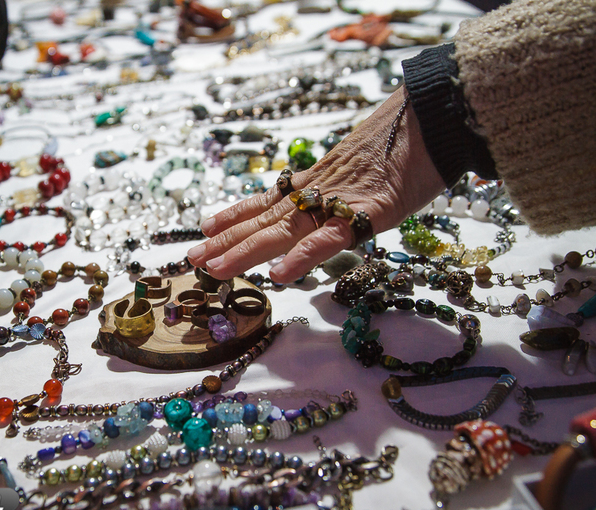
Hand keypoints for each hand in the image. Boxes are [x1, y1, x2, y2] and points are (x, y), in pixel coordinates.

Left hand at [187, 86, 445, 282]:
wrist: (436, 115)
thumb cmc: (409, 141)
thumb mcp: (365, 167)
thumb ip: (345, 187)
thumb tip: (336, 201)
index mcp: (318, 181)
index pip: (268, 200)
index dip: (236, 214)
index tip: (206, 226)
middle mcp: (319, 191)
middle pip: (264, 219)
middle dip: (227, 240)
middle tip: (192, 257)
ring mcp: (339, 202)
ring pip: (283, 231)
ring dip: (246, 251)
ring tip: (214, 268)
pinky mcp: (366, 213)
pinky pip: (328, 238)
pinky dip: (302, 257)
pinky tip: (277, 275)